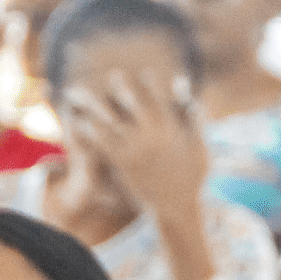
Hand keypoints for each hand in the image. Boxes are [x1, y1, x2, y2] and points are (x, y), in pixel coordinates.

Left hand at [64, 68, 209, 215]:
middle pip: (133, 105)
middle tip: (114, 74)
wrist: (176, 207)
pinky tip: (80, 124)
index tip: (145, 72)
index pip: (159, 100)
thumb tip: (188, 92)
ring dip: (97, 107)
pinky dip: (90, 134)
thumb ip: (196, 119)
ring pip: (113, 122)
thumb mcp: (201, 146)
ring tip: (86, 95)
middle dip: (123, 88)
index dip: (152, 84)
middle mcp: (150, 137)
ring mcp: (135, 150)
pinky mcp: (122, 164)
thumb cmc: (192, 177)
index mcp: (171, 130)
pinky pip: (103, 145)